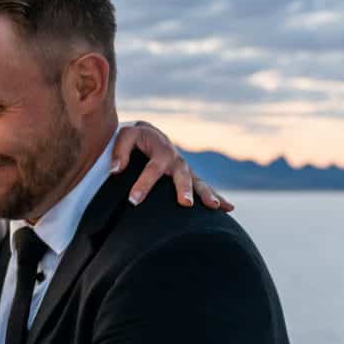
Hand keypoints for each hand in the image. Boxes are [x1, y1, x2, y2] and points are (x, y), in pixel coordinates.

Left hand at [110, 121, 232, 210]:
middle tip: (185, 204)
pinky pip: (203, 187)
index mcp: (161, 150)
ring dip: (207, 194)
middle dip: (184, 189)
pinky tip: (227, 209)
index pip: (152, 169)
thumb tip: (115, 170)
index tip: (133, 200)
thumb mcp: (125, 136)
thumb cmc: (135, 137)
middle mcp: (176, 160)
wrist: (148, 134)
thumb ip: (119, 151)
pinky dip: (217, 196)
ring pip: (198, 182)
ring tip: (215, 207)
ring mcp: (185, 169)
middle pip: (182, 175)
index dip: (143, 184)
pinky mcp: (188, 177)